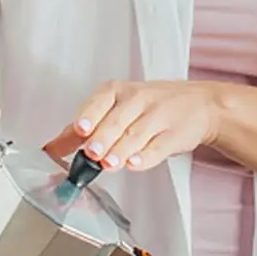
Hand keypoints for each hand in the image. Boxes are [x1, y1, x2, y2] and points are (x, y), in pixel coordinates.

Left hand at [43, 80, 220, 171]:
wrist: (201, 105)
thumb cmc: (154, 106)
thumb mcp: (120, 106)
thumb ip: (89, 126)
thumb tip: (54, 147)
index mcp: (119, 91)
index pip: (100, 102)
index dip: (89, 116)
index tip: (79, 130)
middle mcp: (139, 100)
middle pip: (117, 121)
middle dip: (102, 138)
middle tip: (91, 153)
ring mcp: (159, 116)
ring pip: (136, 135)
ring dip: (120, 151)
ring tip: (109, 164)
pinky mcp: (175, 135)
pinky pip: (158, 147)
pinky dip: (146, 157)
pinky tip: (135, 164)